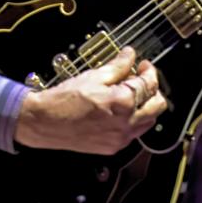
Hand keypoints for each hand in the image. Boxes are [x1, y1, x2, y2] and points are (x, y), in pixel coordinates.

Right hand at [14, 47, 166, 154]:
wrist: (44, 122)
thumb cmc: (63, 100)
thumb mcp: (94, 76)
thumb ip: (118, 65)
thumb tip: (130, 55)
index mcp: (123, 103)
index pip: (149, 84)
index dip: (149, 71)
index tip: (144, 65)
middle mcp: (125, 124)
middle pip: (157, 106)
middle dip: (153, 89)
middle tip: (142, 78)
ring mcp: (120, 139)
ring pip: (148, 121)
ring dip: (145, 106)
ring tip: (131, 93)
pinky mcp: (112, 147)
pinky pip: (133, 133)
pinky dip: (134, 120)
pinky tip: (121, 109)